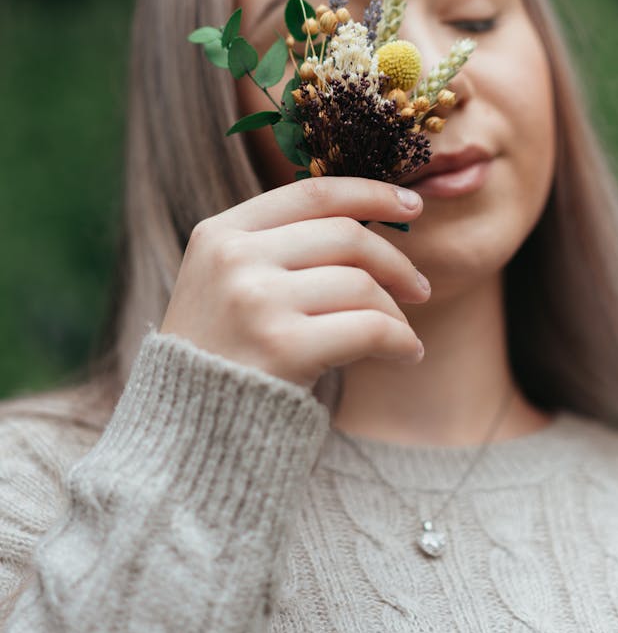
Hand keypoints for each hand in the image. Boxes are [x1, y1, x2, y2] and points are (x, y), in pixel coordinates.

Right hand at [159, 178, 427, 386]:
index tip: (411, 207)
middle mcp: (234, 258)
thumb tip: (368, 216)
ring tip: (404, 335)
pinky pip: (370, 328)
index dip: (371, 193)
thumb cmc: (222, 358)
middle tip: (419, 288)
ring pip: (361, 283)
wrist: (184, 439)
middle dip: (395, 260)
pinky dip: (400, 340)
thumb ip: (279, 246)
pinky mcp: (282, 347)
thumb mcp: (228, 284)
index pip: (313, 193)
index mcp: (220, 233)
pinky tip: (406, 354)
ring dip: (397, 310)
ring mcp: (255, 300)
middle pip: (346, 234)